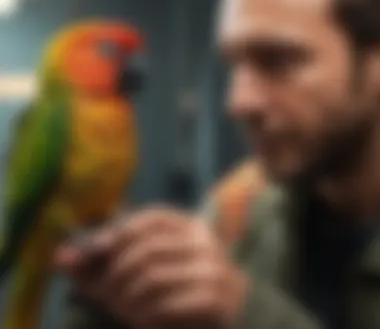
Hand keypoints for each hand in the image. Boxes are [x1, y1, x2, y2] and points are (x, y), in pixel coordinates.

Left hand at [55, 209, 246, 328]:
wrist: (234, 313)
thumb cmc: (181, 286)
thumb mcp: (144, 269)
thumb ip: (104, 263)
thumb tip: (61, 258)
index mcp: (189, 226)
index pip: (150, 219)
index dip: (118, 233)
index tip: (93, 254)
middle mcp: (203, 240)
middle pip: (146, 249)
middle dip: (115, 275)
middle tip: (105, 296)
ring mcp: (212, 268)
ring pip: (153, 277)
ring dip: (128, 299)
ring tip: (125, 311)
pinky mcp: (215, 298)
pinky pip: (167, 305)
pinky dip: (147, 317)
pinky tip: (144, 322)